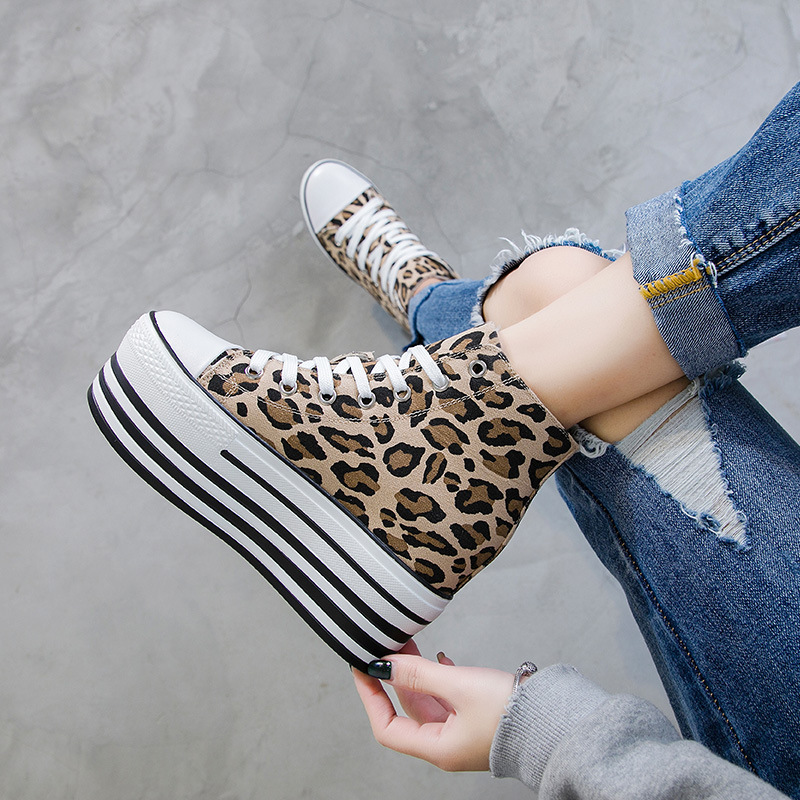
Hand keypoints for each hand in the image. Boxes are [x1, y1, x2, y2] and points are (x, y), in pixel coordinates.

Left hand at [353, 640, 513, 771]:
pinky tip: (442, 658)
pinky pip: (447, 699)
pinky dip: (439, 678)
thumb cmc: (510, 711)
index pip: (387, 728)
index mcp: (437, 748)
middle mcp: (446, 744)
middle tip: (386, 647)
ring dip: (417, 673)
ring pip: (428, 701)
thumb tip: (384, 665)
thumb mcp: (458, 685)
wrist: (554, 719)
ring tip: (409, 643)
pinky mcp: (476, 719)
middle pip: (407, 711)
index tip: (362, 668)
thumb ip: (419, 674)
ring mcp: (461, 732)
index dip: (371, 697)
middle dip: (395, 677)